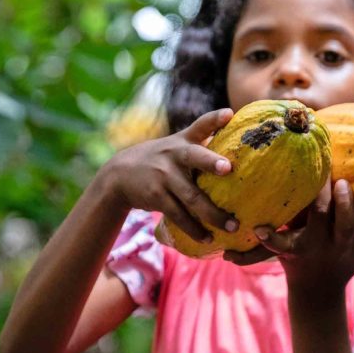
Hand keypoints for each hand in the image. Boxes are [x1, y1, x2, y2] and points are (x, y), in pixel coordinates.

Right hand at [101, 108, 239, 242]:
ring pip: (191, 196)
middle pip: (195, 157)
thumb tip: (235, 134)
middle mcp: (174, 155)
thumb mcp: (176, 144)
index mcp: (183, 142)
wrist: (119, 175)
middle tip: (229, 169)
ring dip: (212, 214)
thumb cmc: (161, 160)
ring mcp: (164, 176)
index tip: (229, 114)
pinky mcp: (156, 196)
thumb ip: (201, 139)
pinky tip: (207, 238)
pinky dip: (194, 228)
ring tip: (231, 227)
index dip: (214, 119)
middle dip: (212, 162)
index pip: (200, 126)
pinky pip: (178, 215)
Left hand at [226, 179, 353, 292]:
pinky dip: (266, 236)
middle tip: (318, 170)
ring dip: (291, 208)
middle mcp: (322, 244)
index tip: (344, 182)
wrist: (317, 292)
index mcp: (344, 243)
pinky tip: (256, 226)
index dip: (345, 204)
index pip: (346, 222)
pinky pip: (272, 244)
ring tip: (286, 183)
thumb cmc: (348, 263)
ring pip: (296, 225)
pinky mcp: (282, 250)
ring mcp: (301, 247)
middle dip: (320, 195)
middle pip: (320, 217)